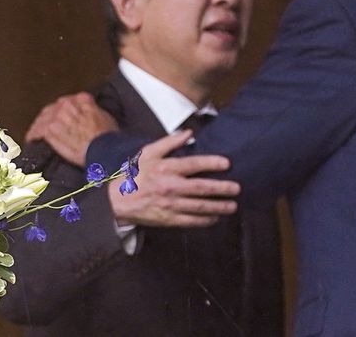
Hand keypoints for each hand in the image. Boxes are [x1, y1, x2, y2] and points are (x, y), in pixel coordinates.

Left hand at [24, 92, 117, 165]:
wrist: (103, 150)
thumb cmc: (108, 137)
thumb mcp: (105, 117)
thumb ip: (92, 111)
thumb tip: (89, 114)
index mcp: (82, 99)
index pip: (69, 101)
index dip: (66, 110)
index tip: (65, 116)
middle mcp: (67, 104)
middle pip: (54, 108)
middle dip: (51, 116)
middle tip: (50, 126)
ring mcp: (57, 117)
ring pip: (43, 119)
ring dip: (40, 126)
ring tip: (37, 134)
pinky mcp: (50, 130)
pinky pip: (37, 131)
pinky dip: (34, 135)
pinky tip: (32, 139)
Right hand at [109, 130, 239, 227]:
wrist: (118, 201)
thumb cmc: (135, 174)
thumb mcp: (149, 153)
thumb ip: (169, 142)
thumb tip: (188, 132)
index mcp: (166, 168)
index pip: (193, 164)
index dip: (211, 163)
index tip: (227, 164)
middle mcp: (170, 187)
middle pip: (201, 188)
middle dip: (221, 188)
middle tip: (236, 188)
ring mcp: (170, 205)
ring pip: (199, 206)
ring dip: (218, 207)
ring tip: (232, 206)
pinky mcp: (169, 219)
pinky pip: (191, 221)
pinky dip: (205, 220)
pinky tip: (216, 218)